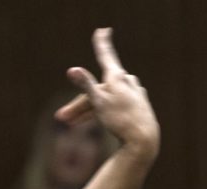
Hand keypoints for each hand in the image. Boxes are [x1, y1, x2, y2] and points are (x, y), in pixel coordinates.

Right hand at [56, 28, 159, 157]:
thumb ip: (86, 85)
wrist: (144, 140)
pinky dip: (104, 113)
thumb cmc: (120, 120)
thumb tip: (72, 70)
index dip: (102, 42)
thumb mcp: (99, 103)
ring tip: (74, 123)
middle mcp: (128, 82)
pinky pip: (116, 106)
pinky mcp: (139, 107)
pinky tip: (103, 120)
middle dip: (80, 103)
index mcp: (117, 77)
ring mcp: (135, 94)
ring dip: (88, 111)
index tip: (103, 30)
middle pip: (98, 89)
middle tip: (62, 117)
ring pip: (106, 99)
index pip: (106, 55)